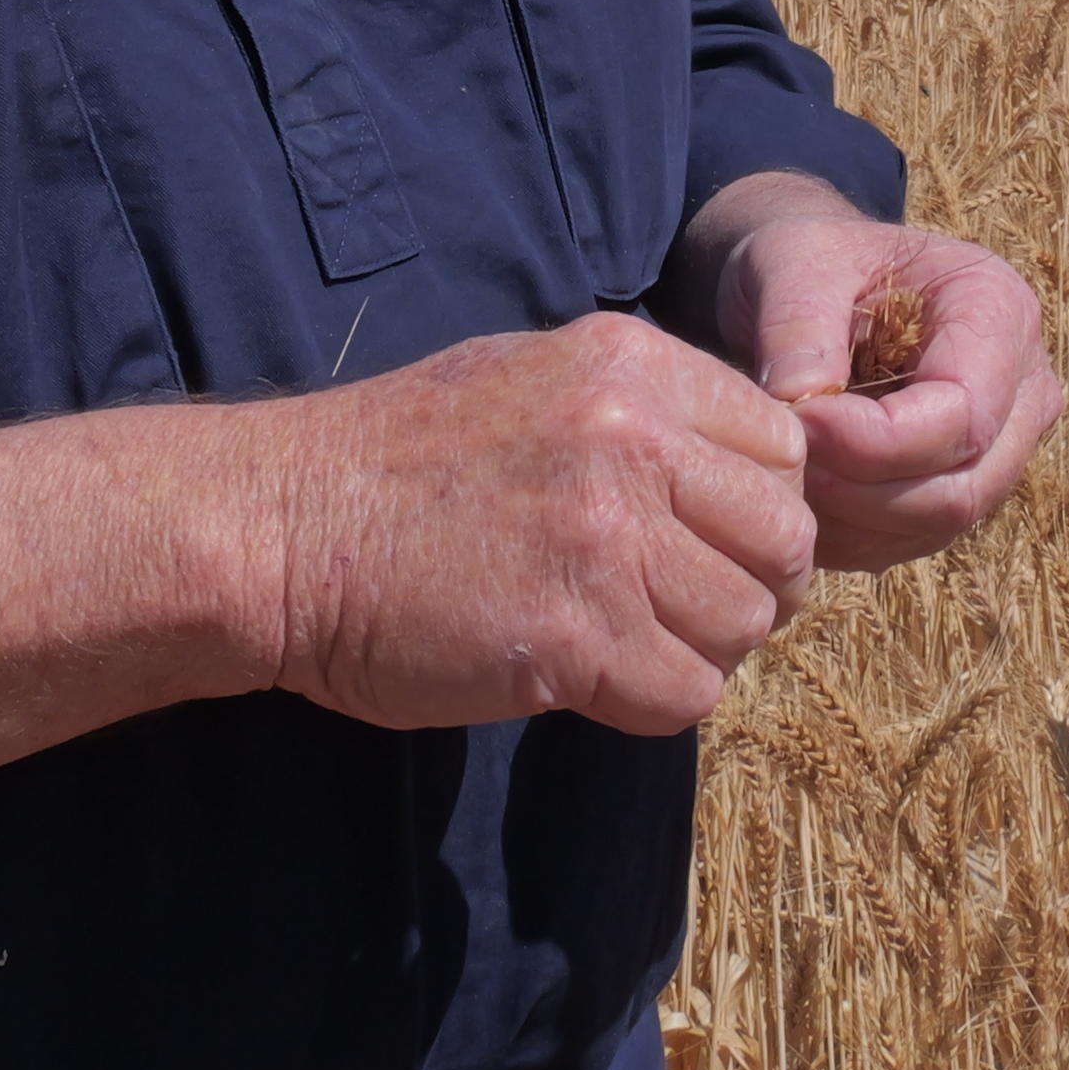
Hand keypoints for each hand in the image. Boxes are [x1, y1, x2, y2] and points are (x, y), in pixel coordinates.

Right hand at [234, 310, 818, 735]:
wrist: (281, 529)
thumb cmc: (398, 462)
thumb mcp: (534, 380)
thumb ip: (643, 412)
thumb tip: (742, 475)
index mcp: (632, 366)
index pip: (785, 447)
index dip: (762, 508)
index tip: (713, 541)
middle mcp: (633, 440)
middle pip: (786, 539)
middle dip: (755, 587)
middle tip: (687, 610)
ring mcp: (605, 539)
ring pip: (745, 624)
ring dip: (700, 650)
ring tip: (629, 643)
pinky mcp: (572, 637)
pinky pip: (684, 693)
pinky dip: (652, 702)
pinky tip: (591, 680)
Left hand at [678, 173, 1064, 573]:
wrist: (817, 284)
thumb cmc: (811, 262)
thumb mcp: (794, 262)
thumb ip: (797, 325)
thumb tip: (799, 403)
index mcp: (998, 309)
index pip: (964, 414)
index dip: (875, 441)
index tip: (798, 422)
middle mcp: (1022, 385)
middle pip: (964, 484)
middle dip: (861, 491)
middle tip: (785, 464)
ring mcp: (1005, 444)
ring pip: (940, 523)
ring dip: (852, 520)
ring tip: (786, 479)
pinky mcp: (968, 485)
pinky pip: (916, 539)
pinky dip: (853, 536)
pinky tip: (803, 499)